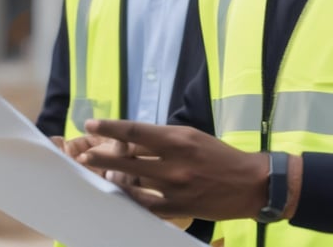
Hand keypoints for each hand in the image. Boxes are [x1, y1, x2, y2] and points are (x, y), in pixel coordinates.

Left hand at [79, 119, 269, 221]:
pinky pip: (146, 205)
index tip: (91, 124)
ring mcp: (175, 188)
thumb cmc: (219, 155)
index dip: (110, 128)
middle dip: (101, 156)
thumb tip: (132, 140)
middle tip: (82, 154)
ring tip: (95, 174)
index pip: (136, 131)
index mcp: (179, 139)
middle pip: (128, 158)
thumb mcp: (192, 137)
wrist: (249, 183)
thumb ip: (163, 139)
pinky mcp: (179, 208)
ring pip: (134, 182)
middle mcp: (175, 162)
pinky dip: (130, 199)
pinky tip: (117, 195)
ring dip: (112, 178)